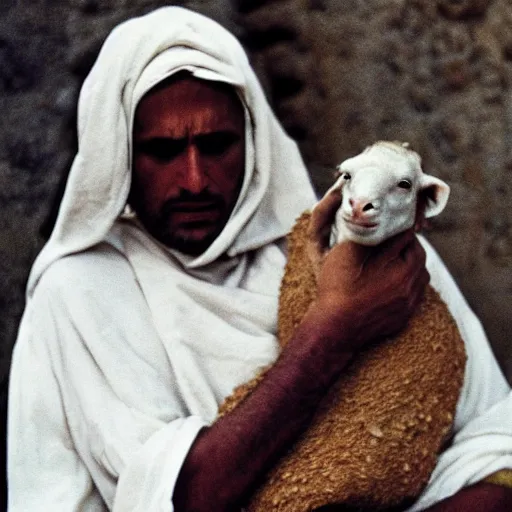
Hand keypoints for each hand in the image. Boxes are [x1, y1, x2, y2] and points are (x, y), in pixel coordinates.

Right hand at [306, 187, 429, 353]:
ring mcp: (408, 304)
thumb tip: (381, 216)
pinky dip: (405, 284)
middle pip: (417, 255)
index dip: (399, 224)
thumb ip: (369, 232)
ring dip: (408, 264)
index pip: (408, 235)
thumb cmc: (337, 289)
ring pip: (419, 275)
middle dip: (405, 245)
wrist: (334, 330)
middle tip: (387, 240)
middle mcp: (410, 286)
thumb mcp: (349, 253)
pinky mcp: (403, 318)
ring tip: (389, 261)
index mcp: (401, 267)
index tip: (393, 217)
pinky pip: (413, 295)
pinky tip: (388, 282)